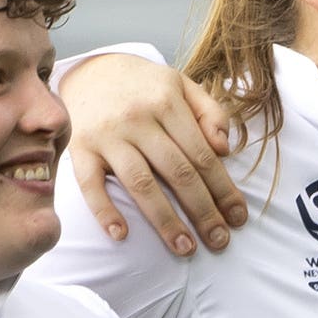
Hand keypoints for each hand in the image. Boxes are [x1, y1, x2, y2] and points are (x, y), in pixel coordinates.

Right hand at [62, 58, 251, 256]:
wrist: (89, 69)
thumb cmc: (145, 86)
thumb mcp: (182, 86)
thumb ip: (211, 113)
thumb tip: (224, 150)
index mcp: (167, 104)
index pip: (203, 156)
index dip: (224, 190)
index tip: (238, 218)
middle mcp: (137, 119)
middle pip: (177, 173)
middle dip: (203, 211)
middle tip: (219, 241)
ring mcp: (106, 135)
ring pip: (140, 183)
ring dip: (164, 220)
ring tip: (184, 248)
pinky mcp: (79, 148)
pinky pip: (90, 184)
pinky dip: (104, 211)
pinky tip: (122, 235)